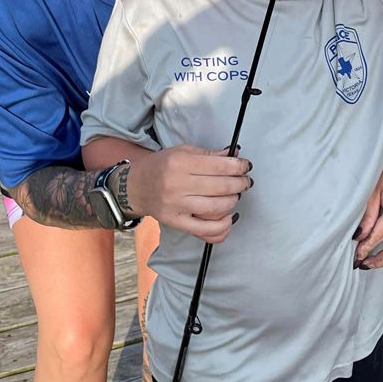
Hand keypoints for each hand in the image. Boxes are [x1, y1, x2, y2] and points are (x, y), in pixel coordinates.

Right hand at [127, 145, 252, 242]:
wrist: (135, 187)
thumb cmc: (161, 166)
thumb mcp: (182, 151)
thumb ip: (209, 154)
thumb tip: (234, 155)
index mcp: (180, 163)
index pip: (219, 165)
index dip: (238, 166)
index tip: (246, 166)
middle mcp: (178, 185)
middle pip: (220, 186)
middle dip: (240, 183)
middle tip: (246, 181)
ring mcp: (177, 206)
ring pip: (216, 207)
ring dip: (233, 201)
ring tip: (236, 195)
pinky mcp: (176, 222)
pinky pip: (204, 230)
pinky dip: (222, 226)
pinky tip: (230, 217)